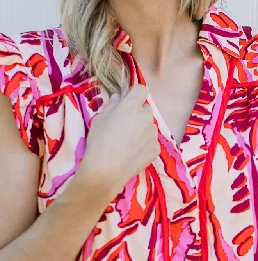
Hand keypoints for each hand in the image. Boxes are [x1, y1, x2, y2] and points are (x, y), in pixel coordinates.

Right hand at [76, 84, 160, 201]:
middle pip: (146, 109)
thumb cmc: (98, 142)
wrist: (106, 170)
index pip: (141, 90)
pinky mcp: (156, 149)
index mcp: (131, 106)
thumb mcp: (99, 119)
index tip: (128, 101)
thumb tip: (118, 98)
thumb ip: (111, 106)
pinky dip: (145, 144)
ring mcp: (153, 134)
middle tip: (126, 125)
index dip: (134, 94)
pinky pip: (152, 141)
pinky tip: (133, 153)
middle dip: (138, 113)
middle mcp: (146, 117)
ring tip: (128, 142)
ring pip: (150, 126)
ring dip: (142, 129)